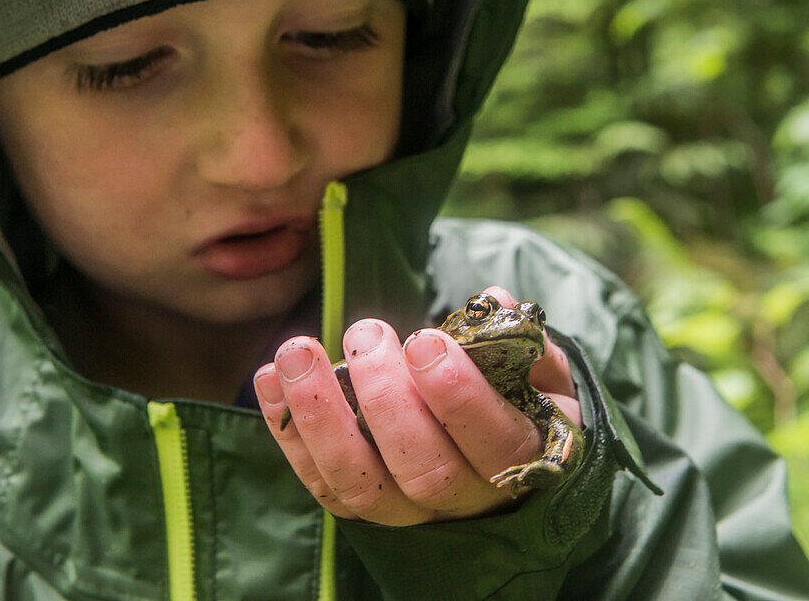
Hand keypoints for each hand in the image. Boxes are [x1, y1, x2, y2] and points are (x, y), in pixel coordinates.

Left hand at [252, 286, 580, 525]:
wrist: (501, 457)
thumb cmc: (522, 400)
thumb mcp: (541, 371)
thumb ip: (524, 339)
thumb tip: (495, 299)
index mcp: (520, 459)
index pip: (494, 443)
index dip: (457, 397)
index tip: (423, 339)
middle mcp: (464, 498)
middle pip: (422, 468)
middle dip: (384, 397)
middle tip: (366, 332)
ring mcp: (407, 509)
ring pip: (357, 482)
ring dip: (319, 415)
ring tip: (296, 351)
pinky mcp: (360, 505)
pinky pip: (318, 479)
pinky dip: (287, 430)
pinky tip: (267, 378)